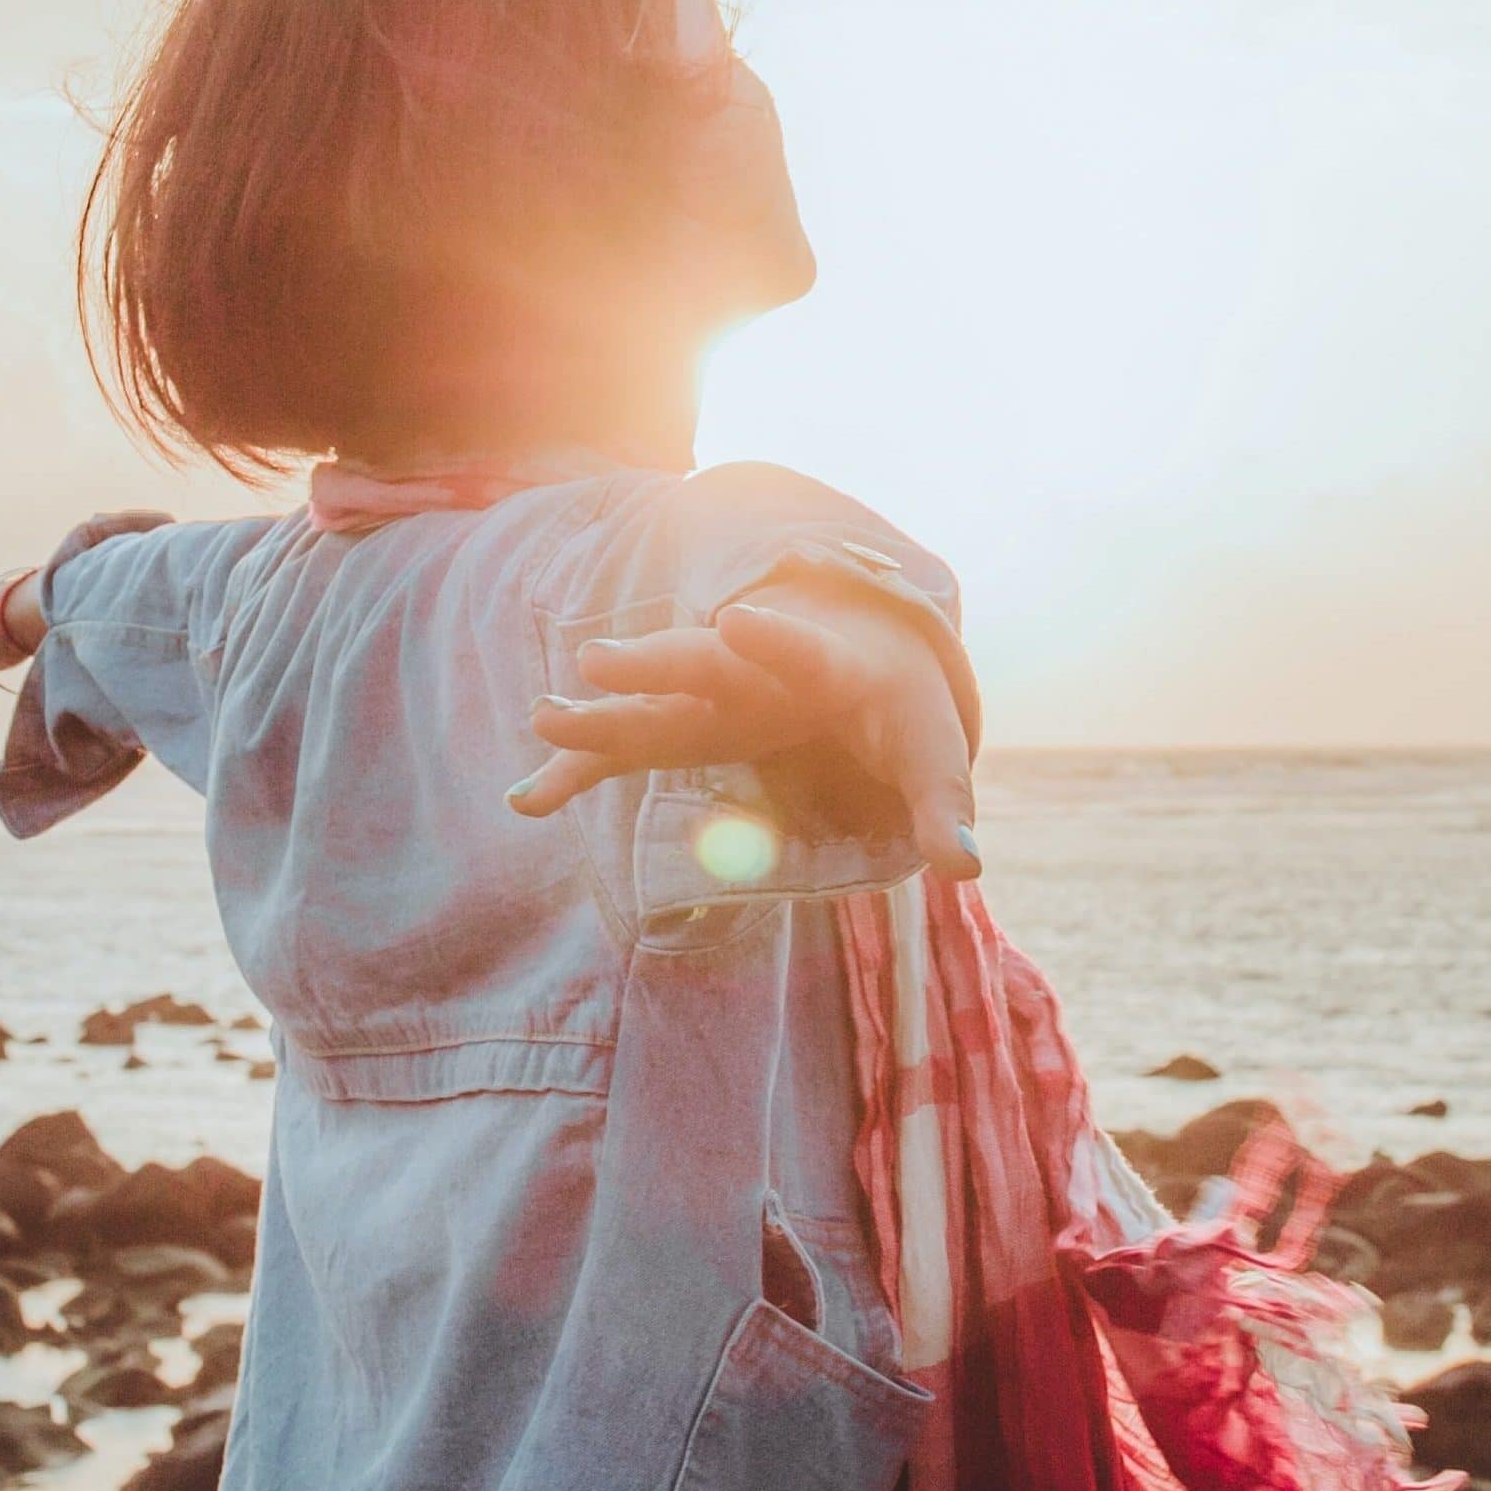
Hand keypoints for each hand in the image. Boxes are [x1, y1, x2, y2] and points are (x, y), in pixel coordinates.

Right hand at [511, 597, 981, 879]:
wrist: (864, 650)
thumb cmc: (901, 705)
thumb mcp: (932, 751)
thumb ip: (944, 808)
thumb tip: (964, 869)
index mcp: (827, 667)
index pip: (801, 651)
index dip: (775, 639)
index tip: (738, 622)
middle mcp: (757, 671)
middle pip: (701, 665)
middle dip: (653, 663)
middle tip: (596, 660)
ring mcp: (713, 697)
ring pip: (651, 703)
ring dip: (599, 714)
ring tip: (542, 718)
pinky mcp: (688, 728)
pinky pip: (627, 750)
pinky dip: (581, 769)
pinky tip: (527, 799)